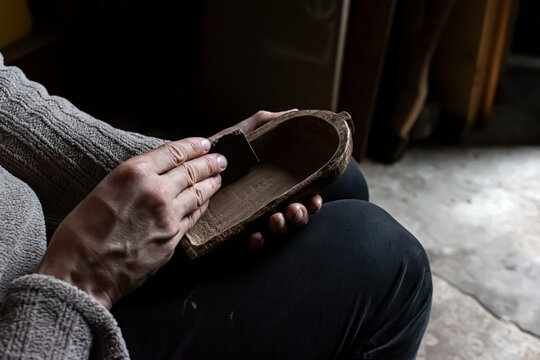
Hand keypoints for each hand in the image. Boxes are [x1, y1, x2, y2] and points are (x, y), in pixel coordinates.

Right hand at [37, 137, 225, 308]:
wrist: (82, 275)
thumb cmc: (81, 235)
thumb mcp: (103, 190)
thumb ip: (133, 180)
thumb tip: (154, 174)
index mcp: (133, 173)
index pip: (174, 152)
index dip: (194, 146)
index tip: (205, 143)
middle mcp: (155, 191)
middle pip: (192, 171)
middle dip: (210, 163)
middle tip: (221, 159)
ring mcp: (168, 216)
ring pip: (198, 194)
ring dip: (212, 183)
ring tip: (219, 177)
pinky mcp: (173, 239)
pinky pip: (194, 216)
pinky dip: (202, 206)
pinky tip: (206, 202)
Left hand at [211, 110, 322, 249]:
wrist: (183, 169)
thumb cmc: (217, 154)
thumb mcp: (241, 136)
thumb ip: (263, 124)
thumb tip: (293, 111)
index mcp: (274, 186)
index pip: (302, 196)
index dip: (312, 199)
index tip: (314, 197)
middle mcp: (266, 205)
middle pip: (293, 216)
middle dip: (299, 215)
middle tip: (294, 208)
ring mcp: (250, 220)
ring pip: (275, 231)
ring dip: (282, 228)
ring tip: (276, 218)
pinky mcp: (232, 234)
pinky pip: (248, 244)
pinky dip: (255, 241)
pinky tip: (254, 235)